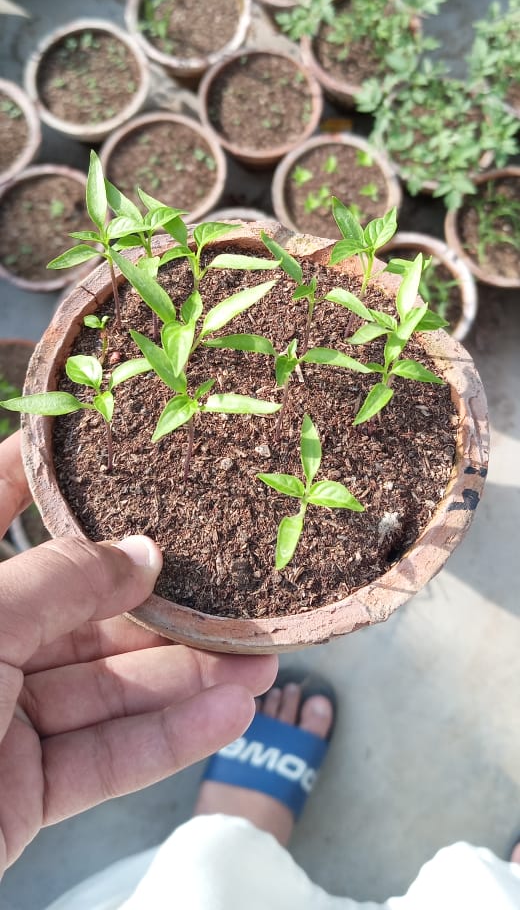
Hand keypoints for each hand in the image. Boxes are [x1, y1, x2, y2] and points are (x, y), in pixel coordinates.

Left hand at [0, 431, 277, 876]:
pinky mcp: (14, 793)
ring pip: (101, 687)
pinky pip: (101, 758)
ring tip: (260, 658)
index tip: (109, 443)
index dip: (42, 472)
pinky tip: (227, 714)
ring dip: (183, 675)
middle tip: (230, 585)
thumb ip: (61, 582)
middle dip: (156, 602)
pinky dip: (167, 739)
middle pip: (73, 610)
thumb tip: (140, 552)